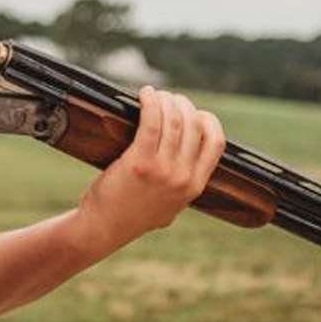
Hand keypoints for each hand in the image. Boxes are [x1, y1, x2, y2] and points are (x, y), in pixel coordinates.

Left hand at [78, 87, 225, 246]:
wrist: (104, 227)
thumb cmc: (133, 214)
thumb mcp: (171, 205)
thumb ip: (184, 185)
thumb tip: (191, 159)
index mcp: (195, 186)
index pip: (216, 143)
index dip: (208, 121)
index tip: (195, 113)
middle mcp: (183, 177)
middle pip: (194, 125)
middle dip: (183, 104)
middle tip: (170, 99)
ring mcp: (163, 170)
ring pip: (174, 120)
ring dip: (166, 100)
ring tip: (156, 94)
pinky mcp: (140, 162)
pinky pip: (151, 122)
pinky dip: (150, 102)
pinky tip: (145, 94)